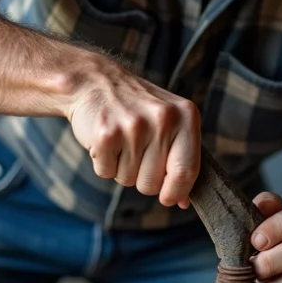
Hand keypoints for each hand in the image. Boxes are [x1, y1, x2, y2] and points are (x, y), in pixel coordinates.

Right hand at [65, 57, 200, 207]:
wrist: (94, 81)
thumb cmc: (135, 107)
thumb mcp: (169, 121)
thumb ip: (182, 157)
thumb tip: (183, 201)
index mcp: (185, 115)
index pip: (187, 170)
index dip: (176, 192)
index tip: (168, 198)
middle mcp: (163, 119)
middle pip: (153, 183)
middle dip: (142, 177)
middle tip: (135, 150)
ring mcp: (134, 126)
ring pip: (128, 180)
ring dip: (121, 167)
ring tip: (120, 140)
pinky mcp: (106, 134)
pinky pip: (106, 173)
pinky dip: (103, 163)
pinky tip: (106, 140)